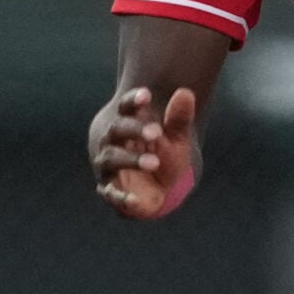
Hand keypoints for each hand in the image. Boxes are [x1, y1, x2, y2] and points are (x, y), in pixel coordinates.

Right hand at [90, 85, 198, 218]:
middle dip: (135, 129)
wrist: (154, 186)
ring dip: (131, 160)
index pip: (126, 107)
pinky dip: (120, 198)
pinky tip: (134, 201)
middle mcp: (112, 142)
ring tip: (154, 162)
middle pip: (117, 130)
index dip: (133, 101)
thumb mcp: (176, 137)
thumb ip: (179, 117)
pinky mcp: (109, 189)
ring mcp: (108, 165)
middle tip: (156, 132)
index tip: (147, 95)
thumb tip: (185, 93)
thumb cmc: (162, 153)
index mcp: (127, 123)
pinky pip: (110, 193)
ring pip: (111, 158)